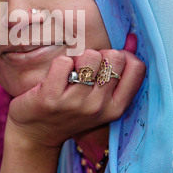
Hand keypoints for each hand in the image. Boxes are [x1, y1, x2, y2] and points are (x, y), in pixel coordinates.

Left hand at [7, 44, 145, 149]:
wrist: (36, 134)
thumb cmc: (71, 110)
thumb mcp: (101, 99)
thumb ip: (118, 72)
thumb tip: (131, 37)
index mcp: (116, 107)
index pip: (136, 67)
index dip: (124, 57)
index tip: (108, 64)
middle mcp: (98, 107)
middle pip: (114, 57)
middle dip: (101, 56)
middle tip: (87, 69)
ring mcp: (74, 103)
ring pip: (90, 57)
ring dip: (79, 58)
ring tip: (72, 72)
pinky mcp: (51, 98)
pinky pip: (63, 62)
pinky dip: (59, 63)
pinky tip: (56, 77)